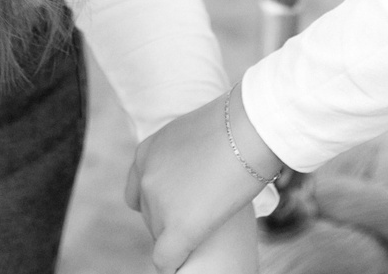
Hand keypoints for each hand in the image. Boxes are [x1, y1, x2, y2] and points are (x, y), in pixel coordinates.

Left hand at [128, 92, 277, 270]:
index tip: (182, 207)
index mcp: (146, 153)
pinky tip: (187, 263)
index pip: (138, 195)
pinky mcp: (178, 228)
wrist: (249, 129)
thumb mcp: (193, 133)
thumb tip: (188, 174)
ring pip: (161, 236)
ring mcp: (159, 203)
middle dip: (172, 219)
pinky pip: (166, 260)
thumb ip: (181, 156)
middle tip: (202, 216)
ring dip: (180, 236)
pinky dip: (174, 265)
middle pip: (150, 217)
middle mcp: (146, 178)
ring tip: (205, 231)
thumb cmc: (234, 127)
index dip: (160, 205)